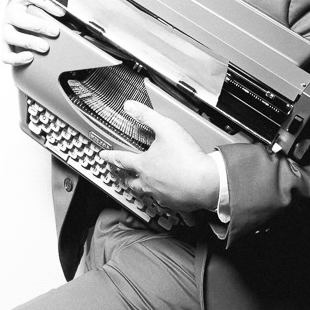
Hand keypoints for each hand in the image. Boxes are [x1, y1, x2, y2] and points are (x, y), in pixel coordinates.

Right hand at [2, 0, 63, 65]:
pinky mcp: (5, 44)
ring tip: (44, 47)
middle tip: (54, 31)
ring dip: (29, 42)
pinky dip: (17, 58)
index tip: (61, 12)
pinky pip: (6, 54)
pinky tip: (30, 57)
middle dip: (38, 26)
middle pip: (19, 18)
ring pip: (11, 36)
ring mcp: (7, 28)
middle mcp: (11, 13)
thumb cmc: (34, 4)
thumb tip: (66, 13)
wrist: (20, 9)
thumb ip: (53, 3)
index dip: (46, 4)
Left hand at [100, 99, 219, 212]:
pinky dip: (163, 195)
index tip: (103, 156)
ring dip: (142, 187)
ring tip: (145, 183)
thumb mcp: (166, 128)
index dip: (111, 156)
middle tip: (122, 175)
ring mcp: (161, 195)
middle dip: (125, 177)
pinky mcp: (175, 203)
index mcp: (144, 165)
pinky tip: (169, 191)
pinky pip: (164, 200)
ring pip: (146, 192)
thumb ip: (147, 116)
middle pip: (131, 182)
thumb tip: (130, 107)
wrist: (206, 182)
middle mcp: (149, 182)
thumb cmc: (186, 158)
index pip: (122, 159)